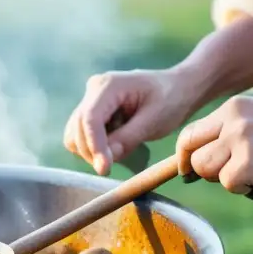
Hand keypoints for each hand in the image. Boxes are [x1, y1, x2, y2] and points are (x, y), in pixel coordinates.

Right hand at [64, 69, 200, 174]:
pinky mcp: (92, 113)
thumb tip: (106, 158)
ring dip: (91, 151)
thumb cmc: (171, 100)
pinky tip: (115, 145)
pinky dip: (93, 148)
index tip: (104, 169)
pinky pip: (81, 137)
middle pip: (78, 129)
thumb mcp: (154, 120)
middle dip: (92, 152)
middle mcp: (94, 89)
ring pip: (75, 135)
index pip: (90, 119)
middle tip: (113, 167)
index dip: (94, 146)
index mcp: (109, 85)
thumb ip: (129, 138)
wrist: (177, 89)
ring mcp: (90, 100)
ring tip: (119, 150)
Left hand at [175, 96, 252, 192]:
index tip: (187, 170)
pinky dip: (243, 189)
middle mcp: (231, 121)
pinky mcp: (247, 163)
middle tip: (227, 176)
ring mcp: (238, 140)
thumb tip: (192, 167)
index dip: (184, 155)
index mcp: (232, 109)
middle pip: (191, 153)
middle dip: (201, 170)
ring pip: (204, 169)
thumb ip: (229, 135)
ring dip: (224, 179)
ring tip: (252, 176)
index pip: (189, 133)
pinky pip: (227, 184)